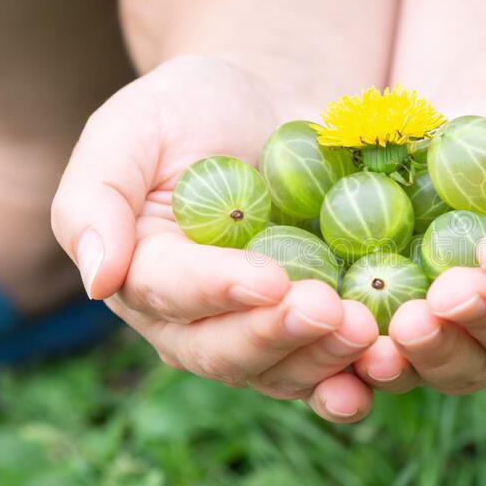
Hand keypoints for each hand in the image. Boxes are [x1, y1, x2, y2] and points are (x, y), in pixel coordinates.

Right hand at [51, 55, 377, 421]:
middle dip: (279, 336)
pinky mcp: (310, 328)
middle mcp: (195, 320)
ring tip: (367, 333)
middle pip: (227, 351)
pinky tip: (389, 363)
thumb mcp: (131, 130)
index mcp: (145, 274)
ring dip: (325, 360)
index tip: (270, 279)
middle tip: (330, 312)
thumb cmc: (191, 112)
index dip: (219, 291)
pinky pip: (329, 364)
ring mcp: (256, 329)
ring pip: (282, 370)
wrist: (264, 114)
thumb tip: (97, 278)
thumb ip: (96, 198)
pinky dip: (358, 372)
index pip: (173, 293)